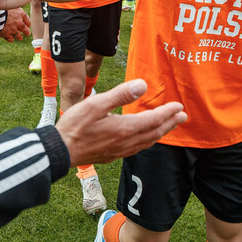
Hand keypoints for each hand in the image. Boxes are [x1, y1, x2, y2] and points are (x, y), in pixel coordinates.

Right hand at [0, 8, 30, 40]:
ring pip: (19, 37)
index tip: (27, 25)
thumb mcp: (10, 4)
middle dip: (27, 32)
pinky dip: (10, 39)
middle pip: (26, 30)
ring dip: (19, 37)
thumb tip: (18, 7)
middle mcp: (18, 22)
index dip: (27, 24)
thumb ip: (15, 8)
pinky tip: (9, 38)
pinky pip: (11, 39)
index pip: (28, 22)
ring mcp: (13, 29)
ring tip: (18, 37)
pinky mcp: (7, 35)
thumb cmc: (0, 7)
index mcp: (20, 14)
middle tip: (27, 33)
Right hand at [54, 80, 186, 165]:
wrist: (60, 151)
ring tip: (168, 126)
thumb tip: (143, 85)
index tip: (179, 107)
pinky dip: (147, 141)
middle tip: (182, 116)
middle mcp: (126, 142)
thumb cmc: (75, 126)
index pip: (153, 120)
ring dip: (160, 133)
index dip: (168, 113)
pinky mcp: (112, 156)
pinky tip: (144, 139)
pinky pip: (137, 148)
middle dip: (169, 124)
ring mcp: (119, 151)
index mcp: (125, 128)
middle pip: (154, 133)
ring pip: (146, 142)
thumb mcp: (96, 104)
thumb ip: (121, 94)